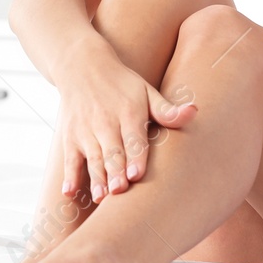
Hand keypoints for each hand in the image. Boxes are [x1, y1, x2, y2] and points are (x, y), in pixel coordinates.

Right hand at [54, 48, 196, 204]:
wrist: (82, 66)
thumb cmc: (121, 84)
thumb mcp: (146, 91)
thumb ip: (167, 110)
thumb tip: (194, 111)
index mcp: (128, 112)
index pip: (133, 137)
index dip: (135, 156)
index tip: (137, 174)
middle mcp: (105, 122)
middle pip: (112, 151)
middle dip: (115, 171)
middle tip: (120, 190)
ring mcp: (85, 131)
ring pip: (92, 158)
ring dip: (96, 178)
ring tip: (101, 196)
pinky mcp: (70, 138)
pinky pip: (69, 159)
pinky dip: (69, 176)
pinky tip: (68, 192)